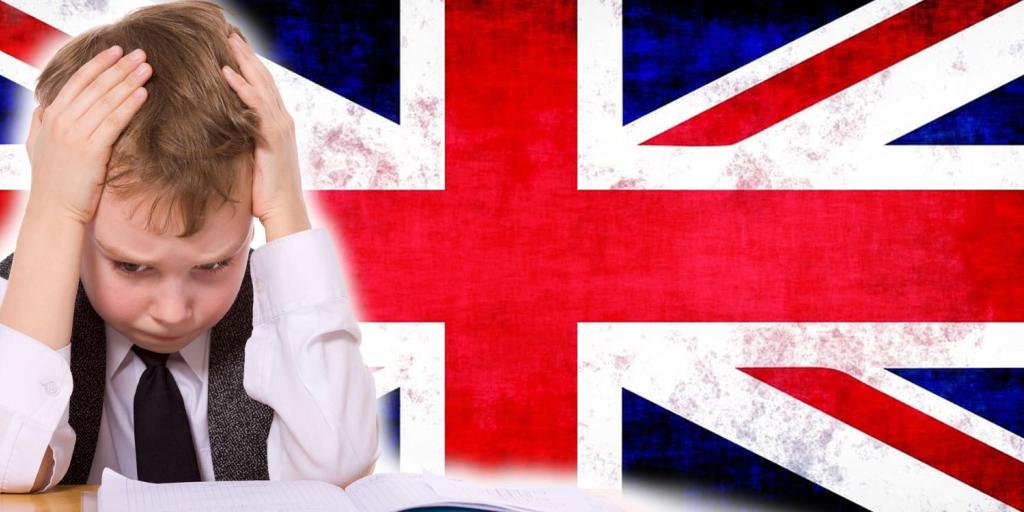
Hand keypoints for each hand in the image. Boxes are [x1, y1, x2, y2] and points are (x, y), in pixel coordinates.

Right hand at [25, 45, 151, 223]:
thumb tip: (45, 105)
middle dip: (119, 67)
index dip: (98, 63)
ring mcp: (75, 135)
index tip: (116, 50)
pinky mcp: (90, 150)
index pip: (77, 81)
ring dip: (129, 81)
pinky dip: (129, 105)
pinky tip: (143, 93)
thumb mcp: (38, 147)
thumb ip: (42, 123)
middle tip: (141, 53)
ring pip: (106, 100)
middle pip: (95, 86)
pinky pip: (114, 121)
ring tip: (147, 67)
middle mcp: (61, 121)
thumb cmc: (53, 182)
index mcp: (50, 116)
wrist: (54, 212)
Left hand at [220, 32, 309, 239]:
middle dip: (247, 55)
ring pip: (262, 85)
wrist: (284, 211)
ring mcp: (280, 127)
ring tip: (228, 41)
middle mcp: (283, 120)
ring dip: (244, 61)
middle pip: (264, 79)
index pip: (265, 87)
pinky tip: (227, 72)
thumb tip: (225, 130)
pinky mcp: (273, 137)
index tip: (235, 48)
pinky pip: (256, 105)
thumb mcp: (254, 159)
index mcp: (279, 124)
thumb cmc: (267, 193)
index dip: (251, 66)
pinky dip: (242, 87)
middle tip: (230, 33)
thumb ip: (245, 140)